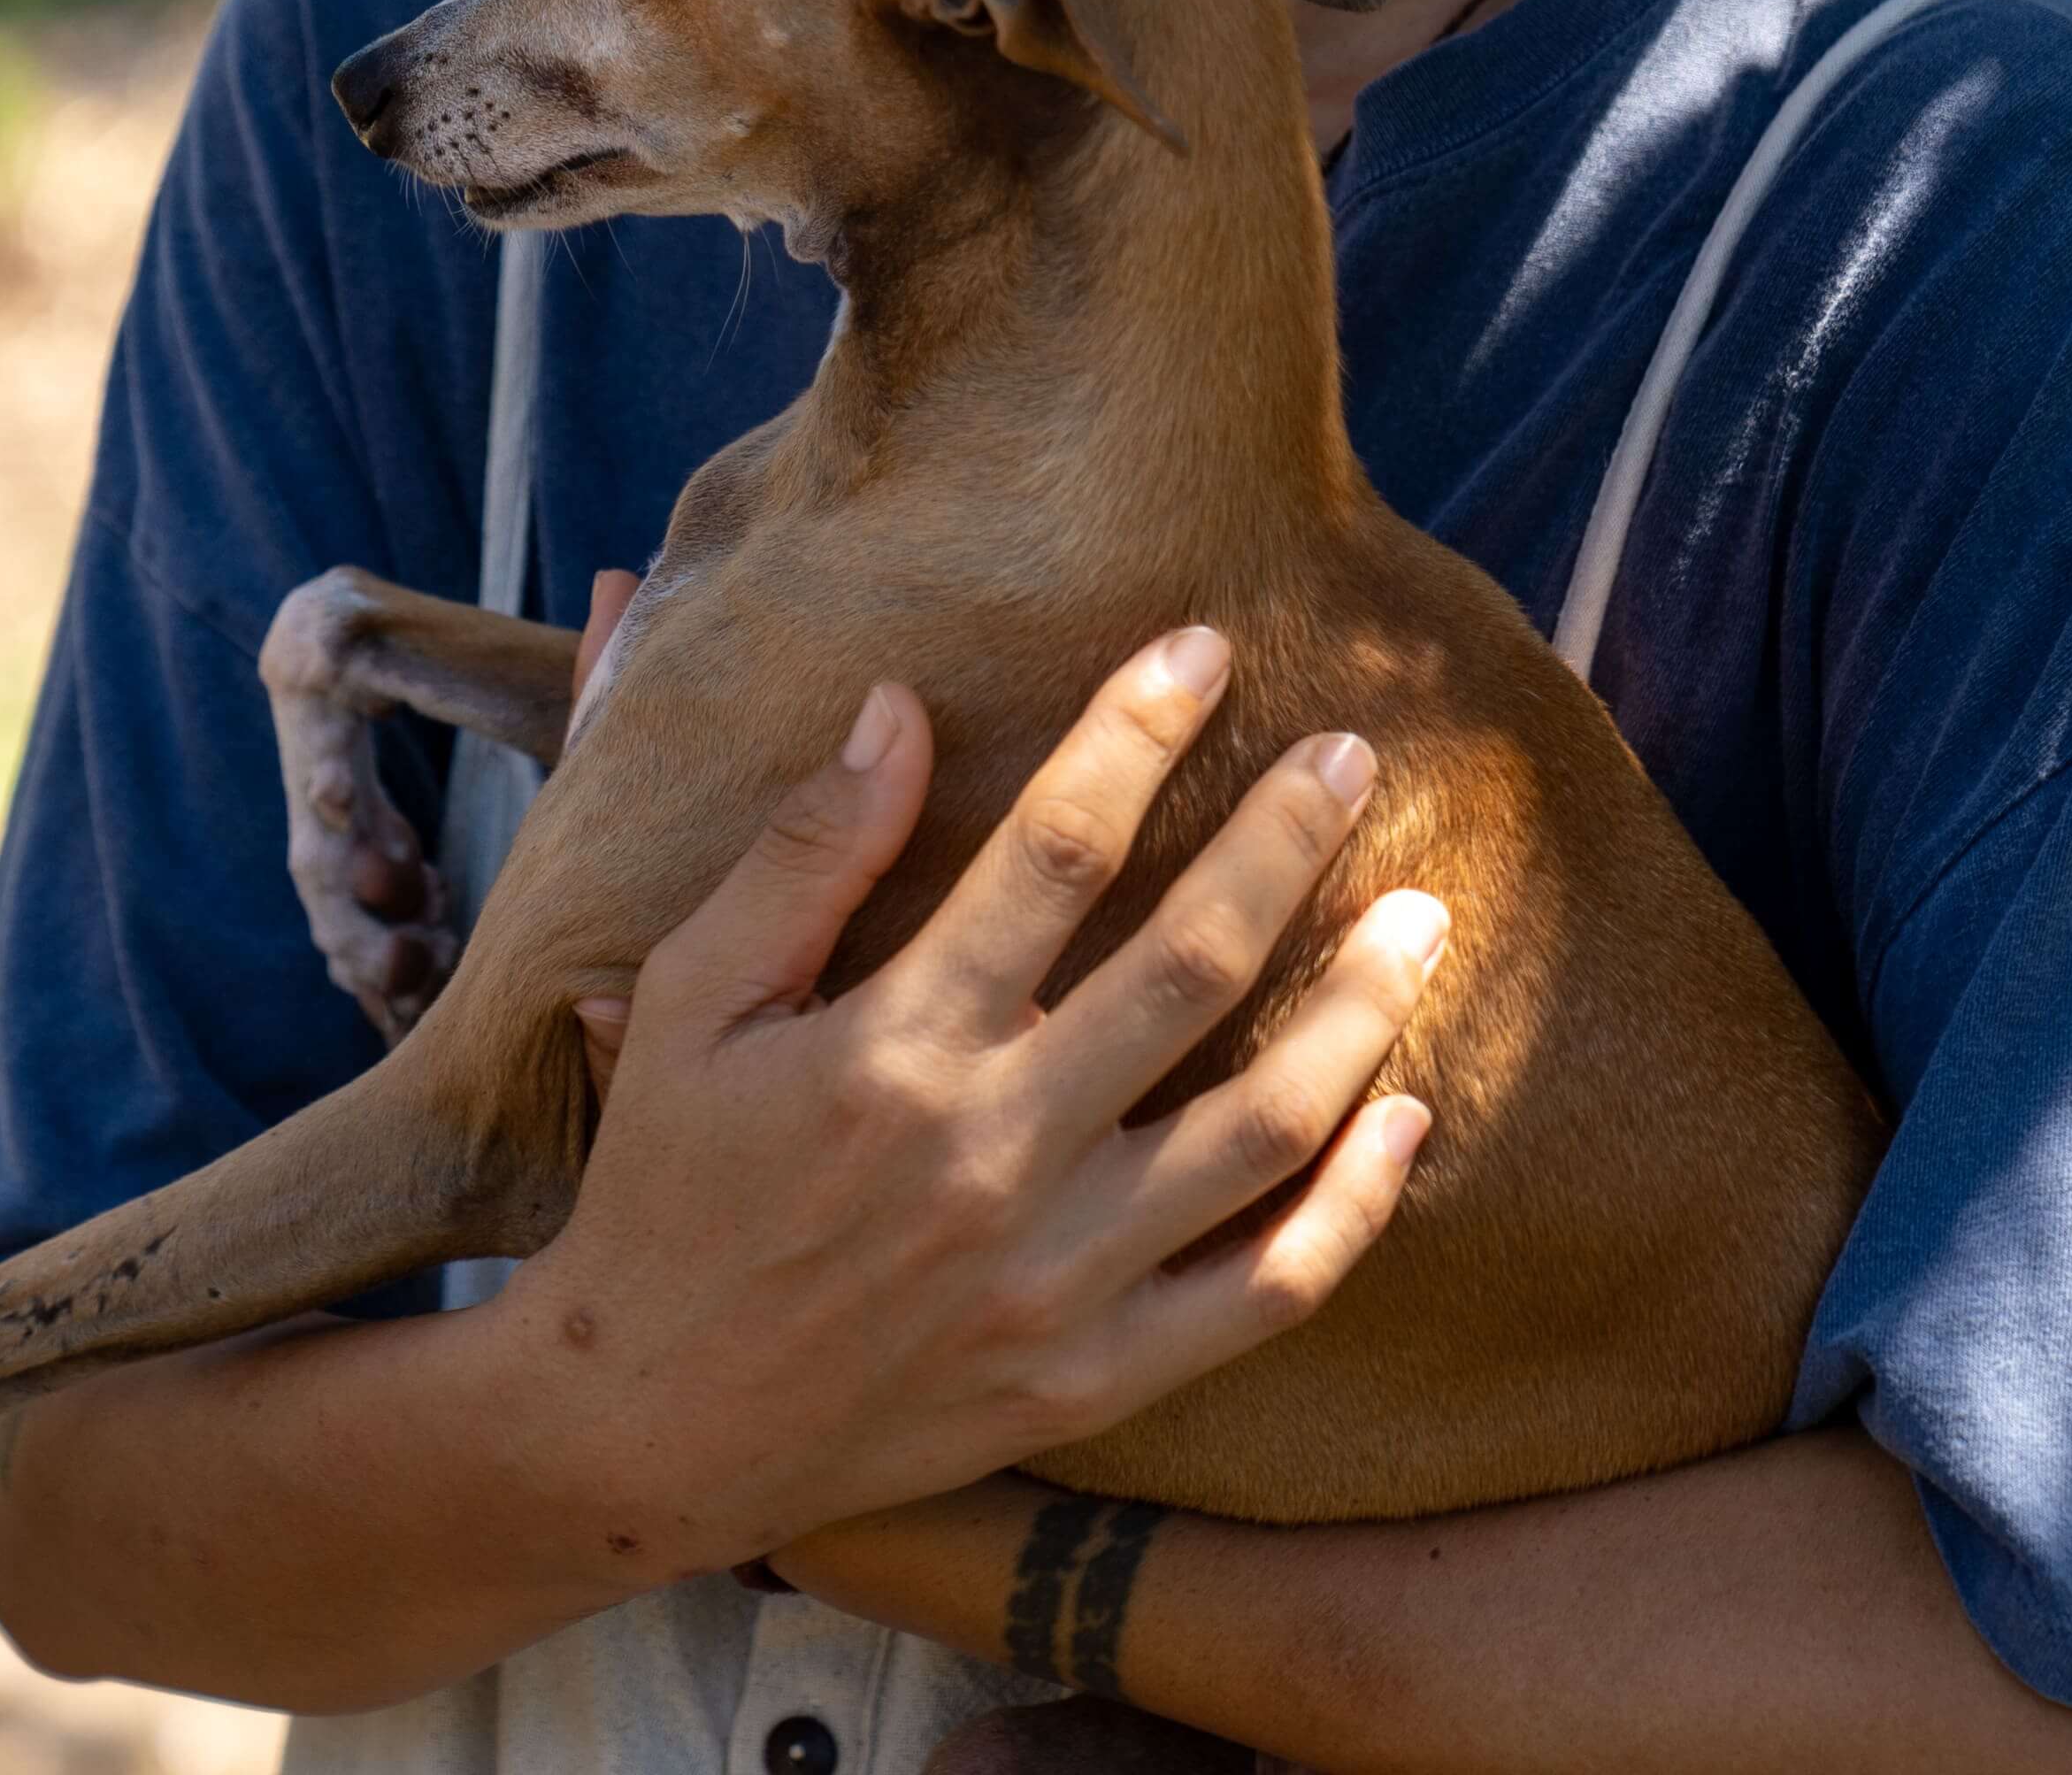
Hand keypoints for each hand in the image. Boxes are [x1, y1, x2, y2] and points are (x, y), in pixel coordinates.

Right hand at [497, 620, 1443, 1579]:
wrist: (649, 1423)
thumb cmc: (665, 1190)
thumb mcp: (688, 1002)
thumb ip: (799, 854)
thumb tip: (898, 707)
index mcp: (894, 1048)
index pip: (1054, 853)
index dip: (1137, 733)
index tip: (1203, 649)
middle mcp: (994, 1156)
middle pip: (1192, 967)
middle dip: (1285, 841)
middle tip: (1354, 755)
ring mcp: (1057, 1277)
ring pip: (1263, 1128)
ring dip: (1359, 1009)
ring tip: (1422, 915)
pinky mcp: (1093, 1374)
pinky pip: (1267, 1290)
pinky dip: (1355, 1204)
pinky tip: (1406, 1114)